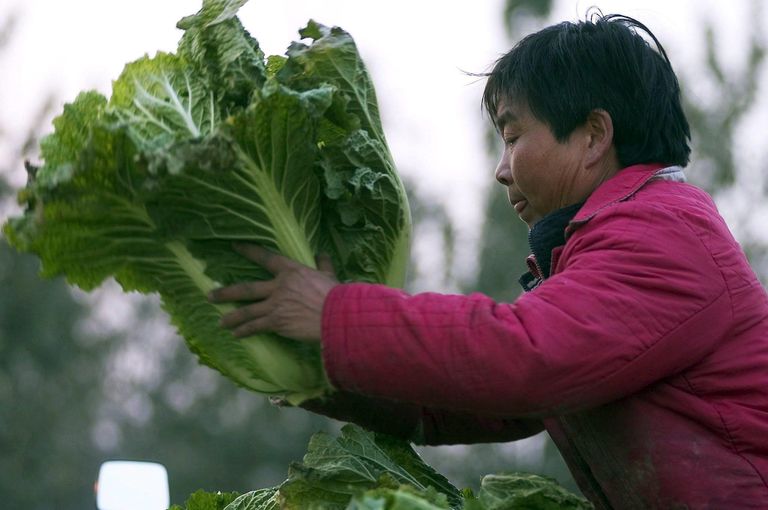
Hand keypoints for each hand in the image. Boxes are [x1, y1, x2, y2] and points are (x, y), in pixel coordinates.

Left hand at [208, 244, 337, 341]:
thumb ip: (323, 264)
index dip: (249, 251)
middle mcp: (278, 286)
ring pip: (247, 311)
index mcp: (291, 271)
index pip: (266, 258)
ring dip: (232, 317)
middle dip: (227, 292)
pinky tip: (236, 335)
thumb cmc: (335, 294)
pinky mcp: (277, 322)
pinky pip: (256, 326)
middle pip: (247, 288)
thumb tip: (322, 254)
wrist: (337, 314)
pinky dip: (245, 331)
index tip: (235, 246)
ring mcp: (275, 305)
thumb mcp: (329, 275)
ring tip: (220, 321)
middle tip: (211, 295)